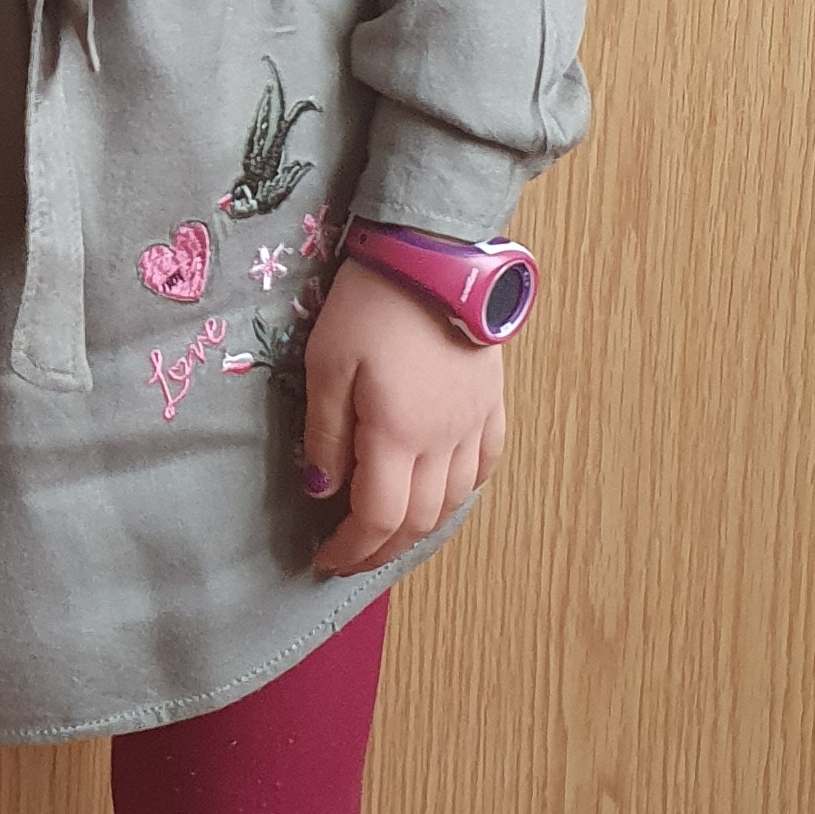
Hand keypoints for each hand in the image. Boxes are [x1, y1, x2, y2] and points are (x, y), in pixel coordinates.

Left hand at [300, 255, 508, 576]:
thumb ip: (326, 433)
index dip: (352, 548)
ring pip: (454, 499)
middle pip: (419, 519)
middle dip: (383, 548)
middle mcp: (443, 439)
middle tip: (352, 555)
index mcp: (397, 434)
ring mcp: (474, 421)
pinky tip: (444, 493)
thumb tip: (322, 491)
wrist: (434, 253)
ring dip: (421, 527)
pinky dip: (462, 490)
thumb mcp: (327, 363)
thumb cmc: (371, 303)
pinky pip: (486, 463)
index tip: (326, 560)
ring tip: (392, 532)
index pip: (378, 518)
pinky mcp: (492, 400)